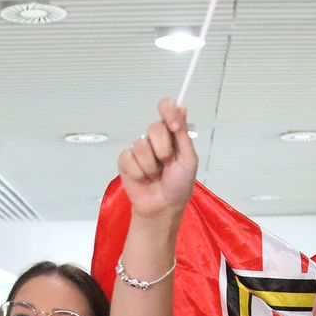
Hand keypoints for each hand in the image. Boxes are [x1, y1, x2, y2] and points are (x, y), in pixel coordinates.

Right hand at [117, 98, 197, 220]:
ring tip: (156, 175)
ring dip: (151, 166)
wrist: (163, 207)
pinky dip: (139, 173)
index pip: (167, 108)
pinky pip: (129, 158)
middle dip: (164, 150)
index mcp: (172, 134)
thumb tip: (182, 108)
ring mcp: (139, 149)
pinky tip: (144, 179)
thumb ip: (183, 134)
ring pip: (141, 145)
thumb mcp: (189, 159)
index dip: (168, 111)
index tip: (174, 125)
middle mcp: (155, 138)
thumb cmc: (179, 185)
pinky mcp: (126, 161)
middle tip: (168, 164)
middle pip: (154, 127)